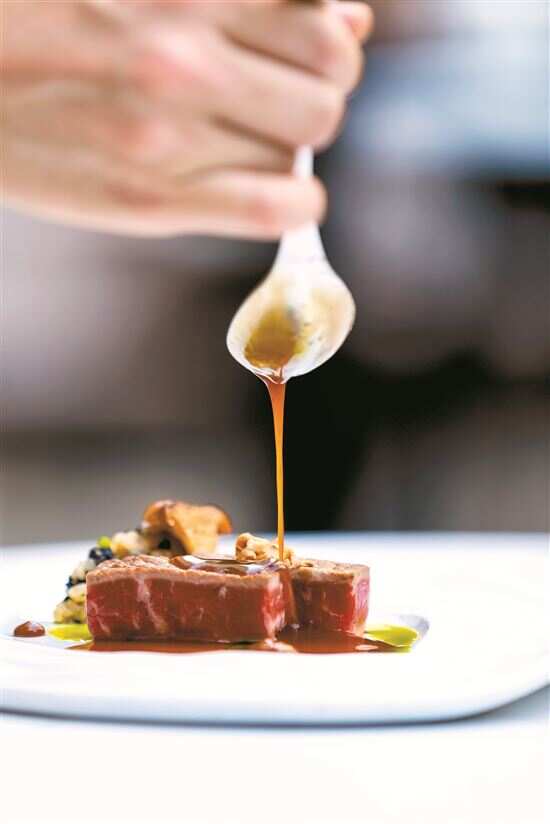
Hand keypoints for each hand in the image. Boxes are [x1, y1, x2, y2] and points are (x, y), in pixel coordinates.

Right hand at [0, 0, 371, 237]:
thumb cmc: (36, 16)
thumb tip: (352, 17)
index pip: (324, 22)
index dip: (329, 42)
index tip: (304, 54)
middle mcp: (180, 56)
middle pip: (328, 85)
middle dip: (319, 93)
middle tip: (279, 98)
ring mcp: (164, 132)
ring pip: (300, 147)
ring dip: (295, 146)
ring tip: (256, 140)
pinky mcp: (148, 199)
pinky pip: (274, 209)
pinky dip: (299, 204)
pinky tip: (286, 195)